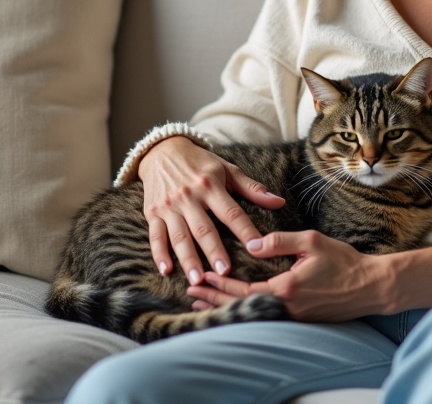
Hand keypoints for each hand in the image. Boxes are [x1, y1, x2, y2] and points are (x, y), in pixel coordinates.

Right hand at [139, 136, 284, 284]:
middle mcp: (189, 197)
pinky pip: (155, 236)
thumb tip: (279, 202)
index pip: (231, 212)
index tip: (256, 248)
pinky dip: (159, 254)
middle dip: (214, 252)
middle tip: (225, 273)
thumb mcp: (227, 170)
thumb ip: (252, 188)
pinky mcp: (152, 212)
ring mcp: (168, 206)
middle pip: (203, 228)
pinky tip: (166, 271)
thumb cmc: (200, 163)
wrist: (162, 151)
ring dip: (188, 259)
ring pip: (179, 236)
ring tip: (198, 280)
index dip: (245, 231)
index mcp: (210, 186)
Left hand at [187, 230, 392, 321]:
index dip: (219, 285)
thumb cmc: (344, 261)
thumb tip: (251, 244)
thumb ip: (278, 241)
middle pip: (242, 307)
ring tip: (204, 304)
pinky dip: (246, 311)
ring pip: (252, 314)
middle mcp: (287, 307)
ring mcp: (294, 317)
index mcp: (286, 288)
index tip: (200, 277)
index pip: (243, 290)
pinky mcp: (302, 319)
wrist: (371, 286)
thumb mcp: (310, 242)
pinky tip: (236, 307)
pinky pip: (266, 316)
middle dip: (214, 300)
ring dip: (227, 308)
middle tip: (191, 293)